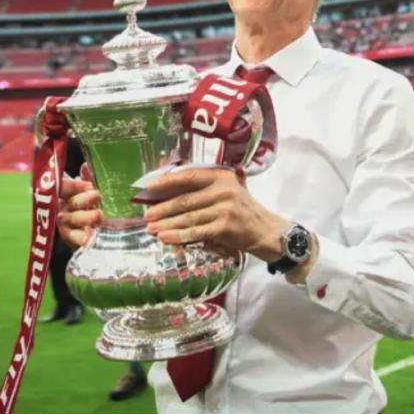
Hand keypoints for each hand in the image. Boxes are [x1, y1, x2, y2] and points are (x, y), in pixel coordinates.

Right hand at [58, 163, 102, 248]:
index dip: (74, 185)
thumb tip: (86, 165)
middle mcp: (64, 208)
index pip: (63, 187)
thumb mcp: (89, 191)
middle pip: (70, 202)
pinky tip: (89, 236)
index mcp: (67, 194)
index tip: (89, 185)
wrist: (90, 231)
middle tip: (96, 195)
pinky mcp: (70, 238)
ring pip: (72, 219)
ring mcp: (66, 224)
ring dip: (85, 216)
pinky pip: (73, 237)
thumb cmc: (89, 207)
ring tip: (99, 214)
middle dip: (83, 199)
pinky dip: (81, 237)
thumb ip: (88, 179)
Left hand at [142, 168, 289, 262]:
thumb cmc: (243, 210)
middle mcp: (224, 190)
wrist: (266, 231)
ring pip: (188, 217)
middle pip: (185, 200)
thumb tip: (169, 185)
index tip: (149, 188)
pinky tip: (165, 238)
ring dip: (167, 224)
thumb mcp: (230, 190)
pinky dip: (178, 236)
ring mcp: (225, 209)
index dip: (167, 182)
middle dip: (163, 208)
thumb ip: (206, 186)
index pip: (189, 176)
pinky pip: (195, 232)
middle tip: (147, 215)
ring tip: (151, 228)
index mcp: (222, 176)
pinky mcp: (224, 227)